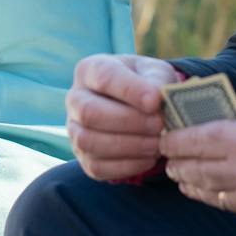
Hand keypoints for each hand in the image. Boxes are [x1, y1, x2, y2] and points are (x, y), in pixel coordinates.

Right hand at [66, 53, 180, 180]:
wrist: (141, 108)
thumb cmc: (147, 84)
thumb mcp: (156, 73)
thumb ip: (157, 80)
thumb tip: (156, 98)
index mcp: (91, 69)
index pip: (103, 77)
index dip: (129, 90)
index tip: (155, 101)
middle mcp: (75, 99)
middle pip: (89, 112)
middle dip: (129, 122)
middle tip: (159, 125)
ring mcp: (75, 130)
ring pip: (89, 142)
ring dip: (128, 146)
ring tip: (157, 144)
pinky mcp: (83, 157)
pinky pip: (97, 166)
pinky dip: (126, 166)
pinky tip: (149, 158)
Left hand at [160, 93, 235, 232]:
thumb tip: (210, 115)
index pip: (191, 143)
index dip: (172, 140)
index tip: (163, 138)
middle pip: (194, 173)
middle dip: (178, 165)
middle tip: (171, 159)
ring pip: (211, 197)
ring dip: (197, 185)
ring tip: (189, 177)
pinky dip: (228, 198)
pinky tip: (226, 189)